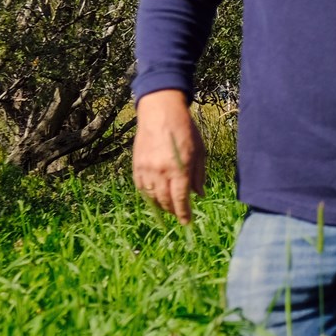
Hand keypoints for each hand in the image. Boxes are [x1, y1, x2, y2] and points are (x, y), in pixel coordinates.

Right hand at [132, 89, 205, 223]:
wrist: (160, 113)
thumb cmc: (185, 130)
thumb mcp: (200, 151)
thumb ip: (198, 174)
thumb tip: (199, 194)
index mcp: (179, 168)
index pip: (181, 199)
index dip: (184, 213)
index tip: (187, 222)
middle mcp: (161, 171)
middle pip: (165, 201)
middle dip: (173, 211)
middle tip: (180, 214)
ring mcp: (146, 168)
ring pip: (151, 196)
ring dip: (161, 206)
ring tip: (169, 208)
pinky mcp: (136, 165)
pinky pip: (141, 187)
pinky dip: (148, 195)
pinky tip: (156, 197)